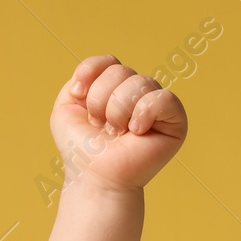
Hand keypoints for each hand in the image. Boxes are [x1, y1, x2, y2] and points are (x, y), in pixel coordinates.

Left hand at [50, 55, 186, 194]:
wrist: (95, 178)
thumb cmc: (82, 150)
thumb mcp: (65, 108)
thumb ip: (77, 79)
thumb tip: (100, 69)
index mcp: (116, 88)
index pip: (109, 61)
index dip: (90, 75)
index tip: (79, 100)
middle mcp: (138, 93)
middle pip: (120, 71)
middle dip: (100, 101)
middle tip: (102, 127)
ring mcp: (157, 105)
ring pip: (138, 83)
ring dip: (117, 112)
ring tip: (117, 133)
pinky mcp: (175, 120)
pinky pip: (163, 99)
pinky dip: (143, 114)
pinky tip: (137, 133)